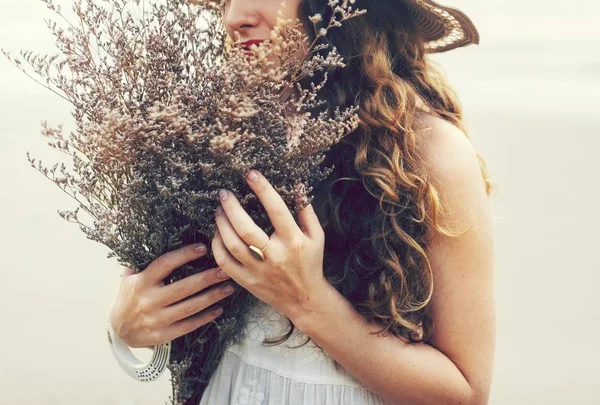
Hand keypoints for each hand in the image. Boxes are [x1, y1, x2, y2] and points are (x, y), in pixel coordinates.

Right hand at [108, 243, 235, 347]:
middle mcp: (149, 300)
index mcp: (141, 282)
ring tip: (228, 288)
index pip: (165, 264)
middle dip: (207, 278)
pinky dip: (205, 317)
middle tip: (225, 270)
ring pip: (189, 307)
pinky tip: (219, 309)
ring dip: (212, 297)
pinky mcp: (163, 335)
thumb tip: (157, 236)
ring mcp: (156, 319)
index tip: (202, 248)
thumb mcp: (129, 278)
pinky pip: (188, 325)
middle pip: (183, 287)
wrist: (119, 331)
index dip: (184, 255)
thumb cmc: (129, 298)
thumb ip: (141, 261)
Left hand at [211, 169, 329, 322]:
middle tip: (224, 193)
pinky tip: (217, 234)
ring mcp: (259, 270)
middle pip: (247, 229)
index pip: (276, 210)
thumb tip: (298, 186)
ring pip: (233, 245)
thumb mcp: (316, 236)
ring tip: (218, 211)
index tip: (251, 174)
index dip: (263, 189)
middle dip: (232, 207)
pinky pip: (225, 263)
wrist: (305, 299)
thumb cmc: (311, 263)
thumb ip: (307, 211)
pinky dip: (217, 247)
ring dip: (221, 225)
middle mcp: (275, 255)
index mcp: (293, 241)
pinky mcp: (248, 282)